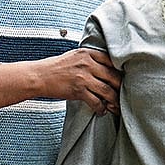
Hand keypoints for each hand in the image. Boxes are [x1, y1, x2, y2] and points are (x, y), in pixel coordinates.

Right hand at [0, 47, 121, 115]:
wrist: (39, 76)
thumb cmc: (57, 67)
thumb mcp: (74, 56)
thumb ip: (90, 58)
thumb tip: (108, 67)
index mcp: (88, 53)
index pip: (112, 60)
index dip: (120, 71)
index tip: (125, 79)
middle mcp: (87, 63)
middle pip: (113, 76)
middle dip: (121, 88)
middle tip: (125, 96)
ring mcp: (83, 77)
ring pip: (107, 90)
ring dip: (114, 101)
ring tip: (116, 107)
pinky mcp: (78, 90)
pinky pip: (96, 101)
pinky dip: (101, 108)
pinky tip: (102, 111)